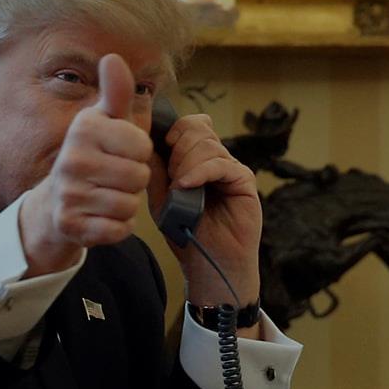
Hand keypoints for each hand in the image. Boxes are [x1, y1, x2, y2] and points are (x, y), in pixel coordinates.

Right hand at [19, 54, 151, 275]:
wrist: (53, 203)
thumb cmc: (91, 157)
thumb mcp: (104, 122)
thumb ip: (116, 93)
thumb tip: (113, 58)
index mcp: (83, 129)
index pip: (142, 146)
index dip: (139, 153)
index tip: (120, 153)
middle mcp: (71, 159)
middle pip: (138, 177)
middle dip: (133, 182)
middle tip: (113, 179)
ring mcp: (68, 194)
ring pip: (129, 204)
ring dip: (125, 205)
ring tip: (106, 196)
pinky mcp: (70, 224)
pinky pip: (118, 229)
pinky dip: (117, 227)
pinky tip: (100, 216)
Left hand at [148, 114, 262, 307]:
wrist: (207, 262)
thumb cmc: (185, 232)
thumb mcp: (161, 199)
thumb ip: (156, 171)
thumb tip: (145, 143)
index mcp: (196, 159)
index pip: (188, 125)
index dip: (173, 130)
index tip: (160, 146)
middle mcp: (215, 159)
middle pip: (197, 129)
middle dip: (177, 147)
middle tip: (170, 175)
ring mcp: (230, 168)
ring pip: (208, 144)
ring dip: (186, 163)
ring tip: (178, 188)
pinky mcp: (243, 180)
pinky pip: (220, 164)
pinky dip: (200, 172)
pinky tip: (186, 186)